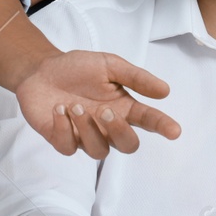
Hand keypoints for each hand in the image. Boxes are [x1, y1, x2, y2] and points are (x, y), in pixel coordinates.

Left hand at [13, 50, 180, 157]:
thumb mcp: (108, 65)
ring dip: (88, 129)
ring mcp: (85, 136)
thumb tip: (165, 91)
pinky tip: (58, 110)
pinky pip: (68, 147)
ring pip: (98, 150)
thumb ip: (135, 78)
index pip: (148, 120)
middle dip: (119, 131)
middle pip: (127, 145)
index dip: (163, 126)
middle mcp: (107, 126)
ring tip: (74, 106)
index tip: (174, 130)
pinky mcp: (62, 140)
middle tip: (105, 110)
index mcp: (123, 107)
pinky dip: (64, 128)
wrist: (41, 69)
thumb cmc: (77, 68)